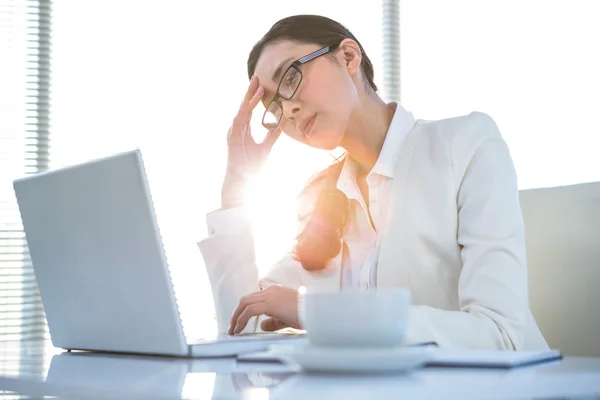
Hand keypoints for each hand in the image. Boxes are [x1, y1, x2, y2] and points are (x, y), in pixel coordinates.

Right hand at [222, 76, 280, 208]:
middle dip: (250, 92)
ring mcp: (234, 131)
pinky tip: (251, 100)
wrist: (243, 179)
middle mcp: (237, 128)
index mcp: (243, 129)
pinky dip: (247, 108)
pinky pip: (241, 118)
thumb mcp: (266, 147)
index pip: (249, 109)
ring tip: (256, 85)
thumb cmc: (251, 166)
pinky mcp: (233, 135)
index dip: (254, 97)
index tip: (260, 86)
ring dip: (249, 97)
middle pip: (244, 106)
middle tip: (257, 77)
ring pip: (242, 109)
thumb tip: (281, 125)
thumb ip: (272, 135)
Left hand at [229, 286, 300, 334]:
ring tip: (233, 329)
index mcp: (275, 292)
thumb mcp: (286, 319)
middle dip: (236, 312)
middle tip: (232, 325)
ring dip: (236, 317)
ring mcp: (270, 295)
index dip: (244, 309)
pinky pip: (250, 311)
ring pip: (245, 303)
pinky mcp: (270, 303)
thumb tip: (261, 326)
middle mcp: (271, 291)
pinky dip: (242, 320)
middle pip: (246, 299)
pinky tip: (240, 329)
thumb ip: (273, 322)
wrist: (315, 312)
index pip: (254, 298)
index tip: (239, 321)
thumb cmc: (306, 315)